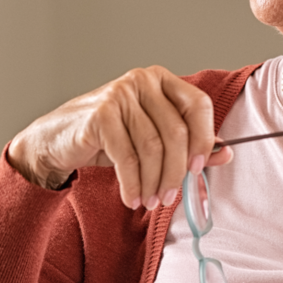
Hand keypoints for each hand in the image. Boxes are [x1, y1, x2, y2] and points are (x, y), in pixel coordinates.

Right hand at [6, 66, 232, 208]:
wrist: (56, 141)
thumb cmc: (108, 138)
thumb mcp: (151, 139)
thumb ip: (189, 144)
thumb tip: (225, 153)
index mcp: (161, 80)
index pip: (198, 104)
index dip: (205, 138)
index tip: (199, 169)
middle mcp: (142, 80)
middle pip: (176, 132)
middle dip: (176, 172)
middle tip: (170, 197)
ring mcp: (120, 94)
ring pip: (153, 148)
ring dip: (154, 182)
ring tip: (150, 202)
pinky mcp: (100, 115)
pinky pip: (128, 157)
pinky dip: (133, 184)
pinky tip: (132, 197)